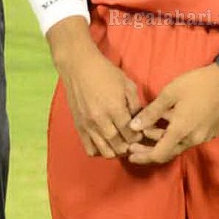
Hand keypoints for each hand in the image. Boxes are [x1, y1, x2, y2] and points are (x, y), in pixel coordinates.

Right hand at [52, 24, 141, 158]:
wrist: (78, 67)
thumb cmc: (105, 73)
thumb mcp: (127, 85)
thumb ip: (136, 105)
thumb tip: (140, 122)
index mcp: (115, 108)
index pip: (131, 134)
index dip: (138, 137)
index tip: (140, 133)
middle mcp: (100, 120)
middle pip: (119, 146)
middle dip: (129, 146)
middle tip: (132, 140)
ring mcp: (88, 125)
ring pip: (105, 152)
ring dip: (115, 151)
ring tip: (120, 143)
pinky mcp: (79, 127)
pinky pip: (90, 149)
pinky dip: (99, 151)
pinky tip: (105, 143)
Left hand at [127, 66, 218, 165]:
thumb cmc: (197, 83)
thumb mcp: (169, 94)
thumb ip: (151, 113)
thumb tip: (134, 126)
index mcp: (181, 130)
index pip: (159, 154)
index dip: (143, 157)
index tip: (130, 155)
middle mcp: (193, 139)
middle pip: (168, 152)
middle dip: (148, 151)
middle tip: (133, 147)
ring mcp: (204, 137)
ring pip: (178, 145)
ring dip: (162, 141)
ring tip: (147, 130)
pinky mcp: (210, 133)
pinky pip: (188, 139)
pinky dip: (175, 136)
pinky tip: (167, 125)